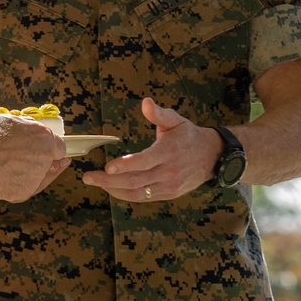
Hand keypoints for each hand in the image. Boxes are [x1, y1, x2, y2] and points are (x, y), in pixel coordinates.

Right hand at [0, 114, 68, 202]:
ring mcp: (35, 178)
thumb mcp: (11, 121)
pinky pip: (24, 188)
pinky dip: (17, 183)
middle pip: (50, 164)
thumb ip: (27, 128)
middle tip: (22, 159)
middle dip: (40, 161)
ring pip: (37, 178)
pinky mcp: (23, 193)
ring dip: (27, 173)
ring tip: (6, 165)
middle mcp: (44, 159)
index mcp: (44, 139)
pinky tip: (4, 175)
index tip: (48, 152)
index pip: (60, 148)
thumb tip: (30, 131)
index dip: (52, 149)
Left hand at [82, 98, 218, 201]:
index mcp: (169, 152)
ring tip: (94, 182)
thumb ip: (159, 113)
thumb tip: (145, 103)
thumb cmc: (188, 135)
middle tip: (88, 177)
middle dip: (109, 180)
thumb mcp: (176, 120)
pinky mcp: (168, 194)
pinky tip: (110, 187)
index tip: (107, 166)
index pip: (145, 161)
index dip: (126, 165)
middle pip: (135, 181)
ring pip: (137, 193)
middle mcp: (169, 172)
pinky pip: (143, 197)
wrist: (212, 156)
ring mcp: (168, 186)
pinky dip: (125, 194)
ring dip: (113, 189)